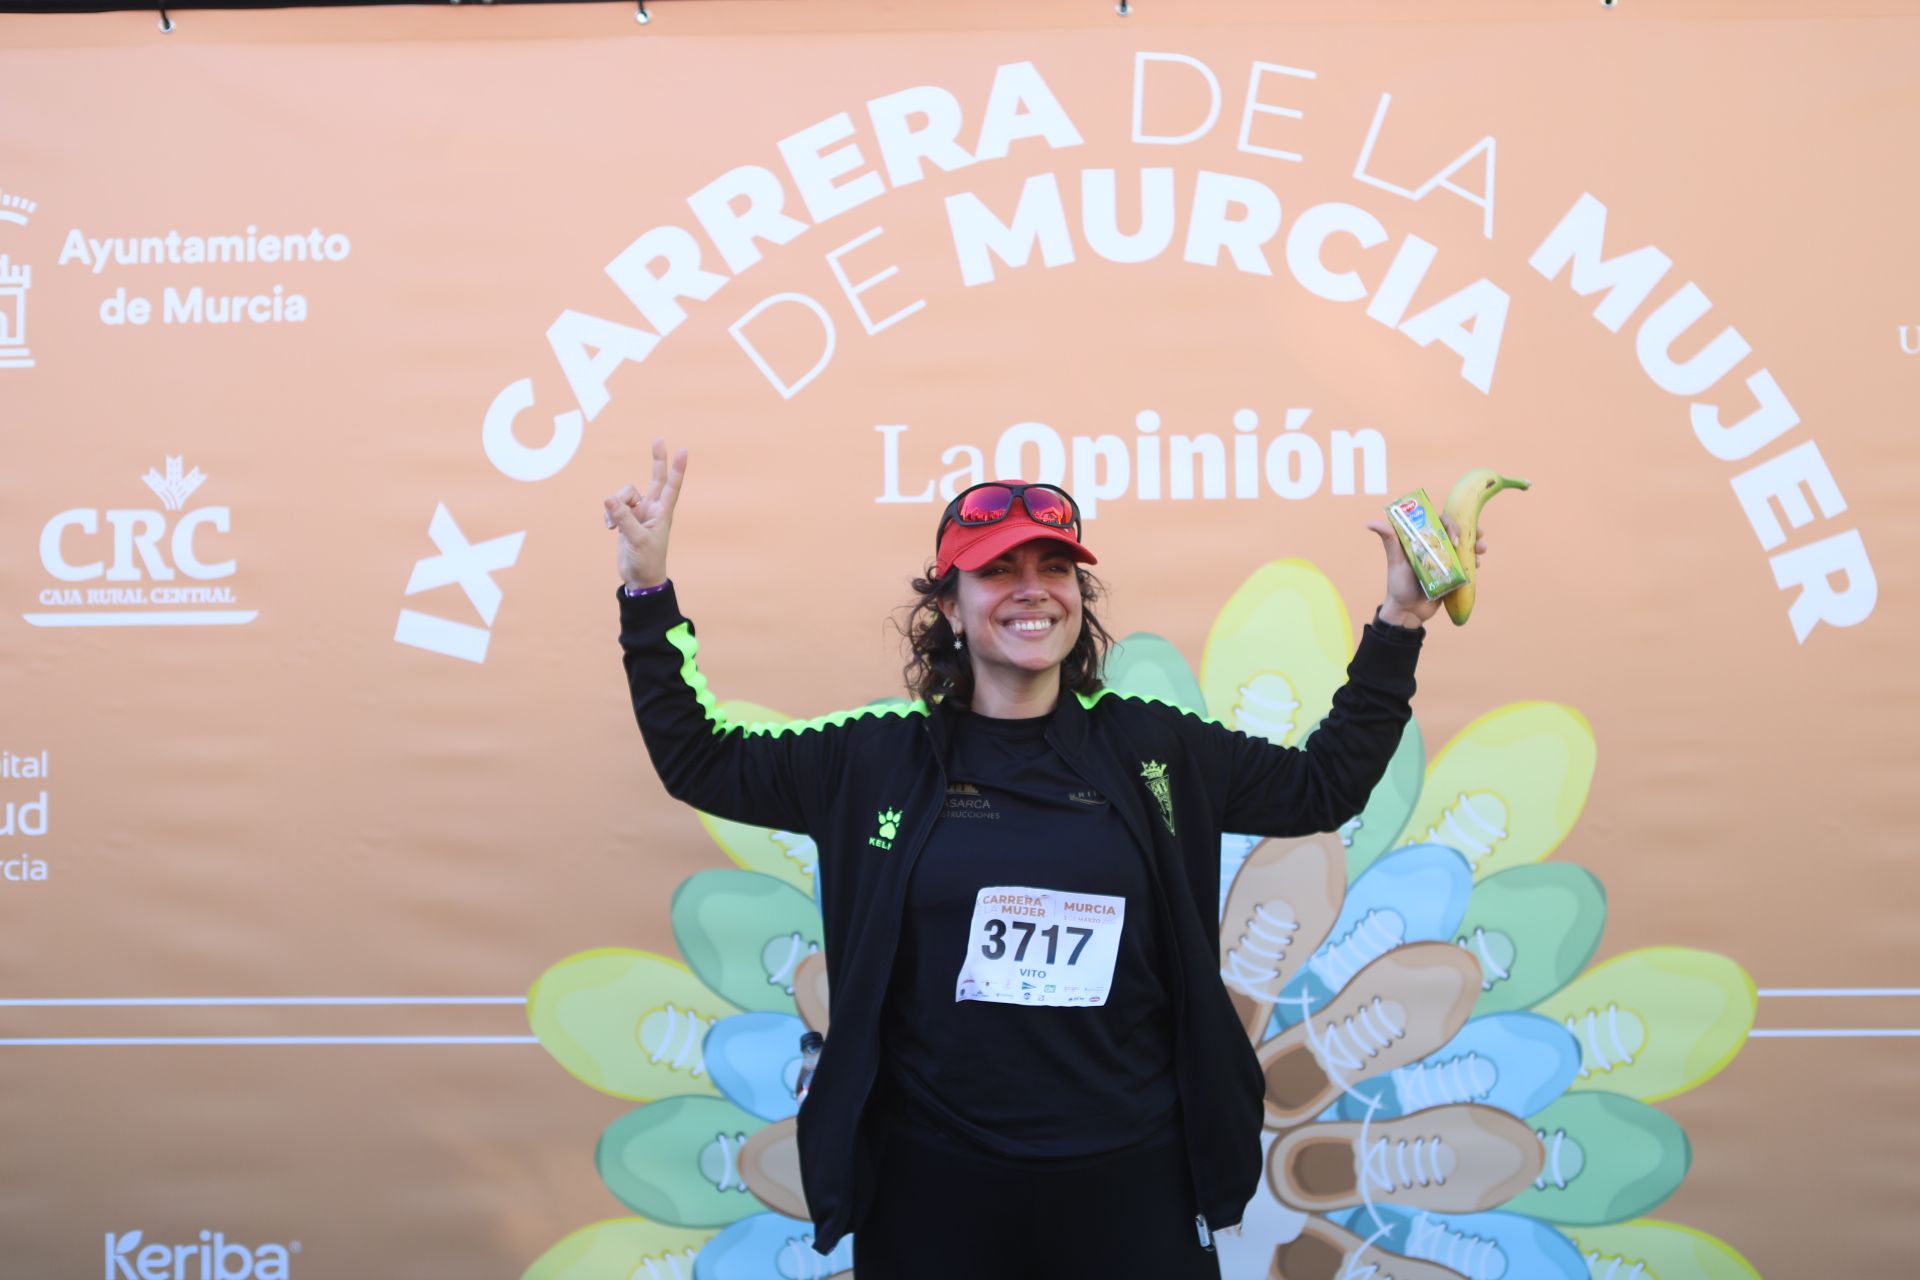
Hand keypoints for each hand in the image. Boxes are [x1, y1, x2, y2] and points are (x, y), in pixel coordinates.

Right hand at [604, 438, 687, 589]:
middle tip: (659, 439)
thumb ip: (624, 519)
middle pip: (655, 479)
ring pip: (625, 494)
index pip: (672, 486)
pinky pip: (614, 506)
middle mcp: (652, 509)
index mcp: (662, 513)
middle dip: (657, 460)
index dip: (677, 469)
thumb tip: (609, 499)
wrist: (640, 578)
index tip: (683, 451)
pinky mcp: (626, 519)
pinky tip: (610, 528)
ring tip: (614, 524)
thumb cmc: (647, 561)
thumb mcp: (637, 540)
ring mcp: (639, 513)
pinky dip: (609, 514)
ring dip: (616, 505)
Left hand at [1363, 515, 1487, 626]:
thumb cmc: (1398, 585)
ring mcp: (1444, 560)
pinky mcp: (1452, 573)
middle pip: (1455, 532)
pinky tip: (1478, 564)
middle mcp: (1433, 547)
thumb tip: (1370, 523)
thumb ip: (1389, 541)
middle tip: (1478, 537)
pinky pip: (1466, 563)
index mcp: (1420, 540)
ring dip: (1475, 544)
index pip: (1438, 522)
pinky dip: (1474, 560)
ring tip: (1482, 549)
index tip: (1454, 535)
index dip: (1450, 523)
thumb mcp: (1395, 561)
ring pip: (1463, 547)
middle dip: (1469, 532)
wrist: (1409, 612)